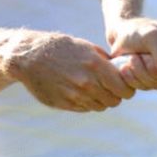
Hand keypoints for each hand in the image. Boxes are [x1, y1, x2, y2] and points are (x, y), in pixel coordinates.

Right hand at [6, 32, 135, 111]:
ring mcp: (75, 95)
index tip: (125, 86)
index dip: (127, 88)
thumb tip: (122, 71)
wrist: (29, 57)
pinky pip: (85, 108)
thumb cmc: (60, 48)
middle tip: (110, 88)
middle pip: (114, 100)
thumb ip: (105, 61)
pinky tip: (80, 91)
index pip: (124, 88)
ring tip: (93, 88)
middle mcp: (87, 82)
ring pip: (100, 106)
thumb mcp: (86, 47)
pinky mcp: (65, 104)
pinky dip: (87, 102)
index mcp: (95, 65)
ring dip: (101, 100)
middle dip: (115, 95)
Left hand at [106, 17, 156, 90]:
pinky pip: (141, 88)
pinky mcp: (148, 82)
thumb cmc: (138, 30)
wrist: (120, 35)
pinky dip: (131, 78)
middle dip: (155, 69)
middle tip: (143, 55)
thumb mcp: (150, 35)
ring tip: (132, 57)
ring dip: (140, 71)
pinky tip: (125, 67)